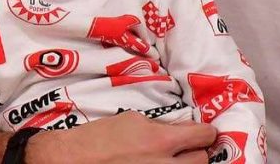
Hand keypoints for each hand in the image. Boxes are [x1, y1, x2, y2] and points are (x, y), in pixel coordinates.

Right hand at [25, 111, 216, 163]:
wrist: (72, 160)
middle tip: (188, 148)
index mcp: (159, 141)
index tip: (205, 133)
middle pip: (202, 160)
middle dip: (196, 152)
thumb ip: (159, 126)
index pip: (203, 136)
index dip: (206, 133)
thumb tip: (178, 130)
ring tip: (171, 159)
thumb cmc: (97, 138)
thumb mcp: (130, 120)